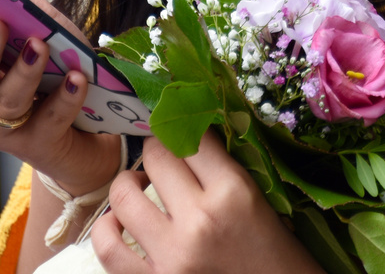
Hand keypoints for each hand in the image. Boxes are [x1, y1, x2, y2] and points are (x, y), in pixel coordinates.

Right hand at [0, 0, 119, 196]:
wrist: (84, 125)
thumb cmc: (51, 68)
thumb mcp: (36, 31)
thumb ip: (21, 13)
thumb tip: (13, 1)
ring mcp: (0, 128)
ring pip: (6, 102)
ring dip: (23, 73)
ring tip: (39, 48)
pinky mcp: (35, 144)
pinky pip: (49, 119)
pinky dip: (64, 98)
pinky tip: (75, 79)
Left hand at [92, 132, 320, 273]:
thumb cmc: (277, 256)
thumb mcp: (263, 203)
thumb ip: (226, 169)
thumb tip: (192, 130)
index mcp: (234, 193)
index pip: (192, 136)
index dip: (185, 128)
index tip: (183, 131)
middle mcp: (200, 220)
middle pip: (156, 157)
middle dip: (159, 151)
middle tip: (164, 158)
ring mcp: (171, 256)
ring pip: (123, 194)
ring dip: (128, 183)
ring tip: (139, 186)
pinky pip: (107, 247)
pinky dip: (106, 228)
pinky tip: (119, 221)